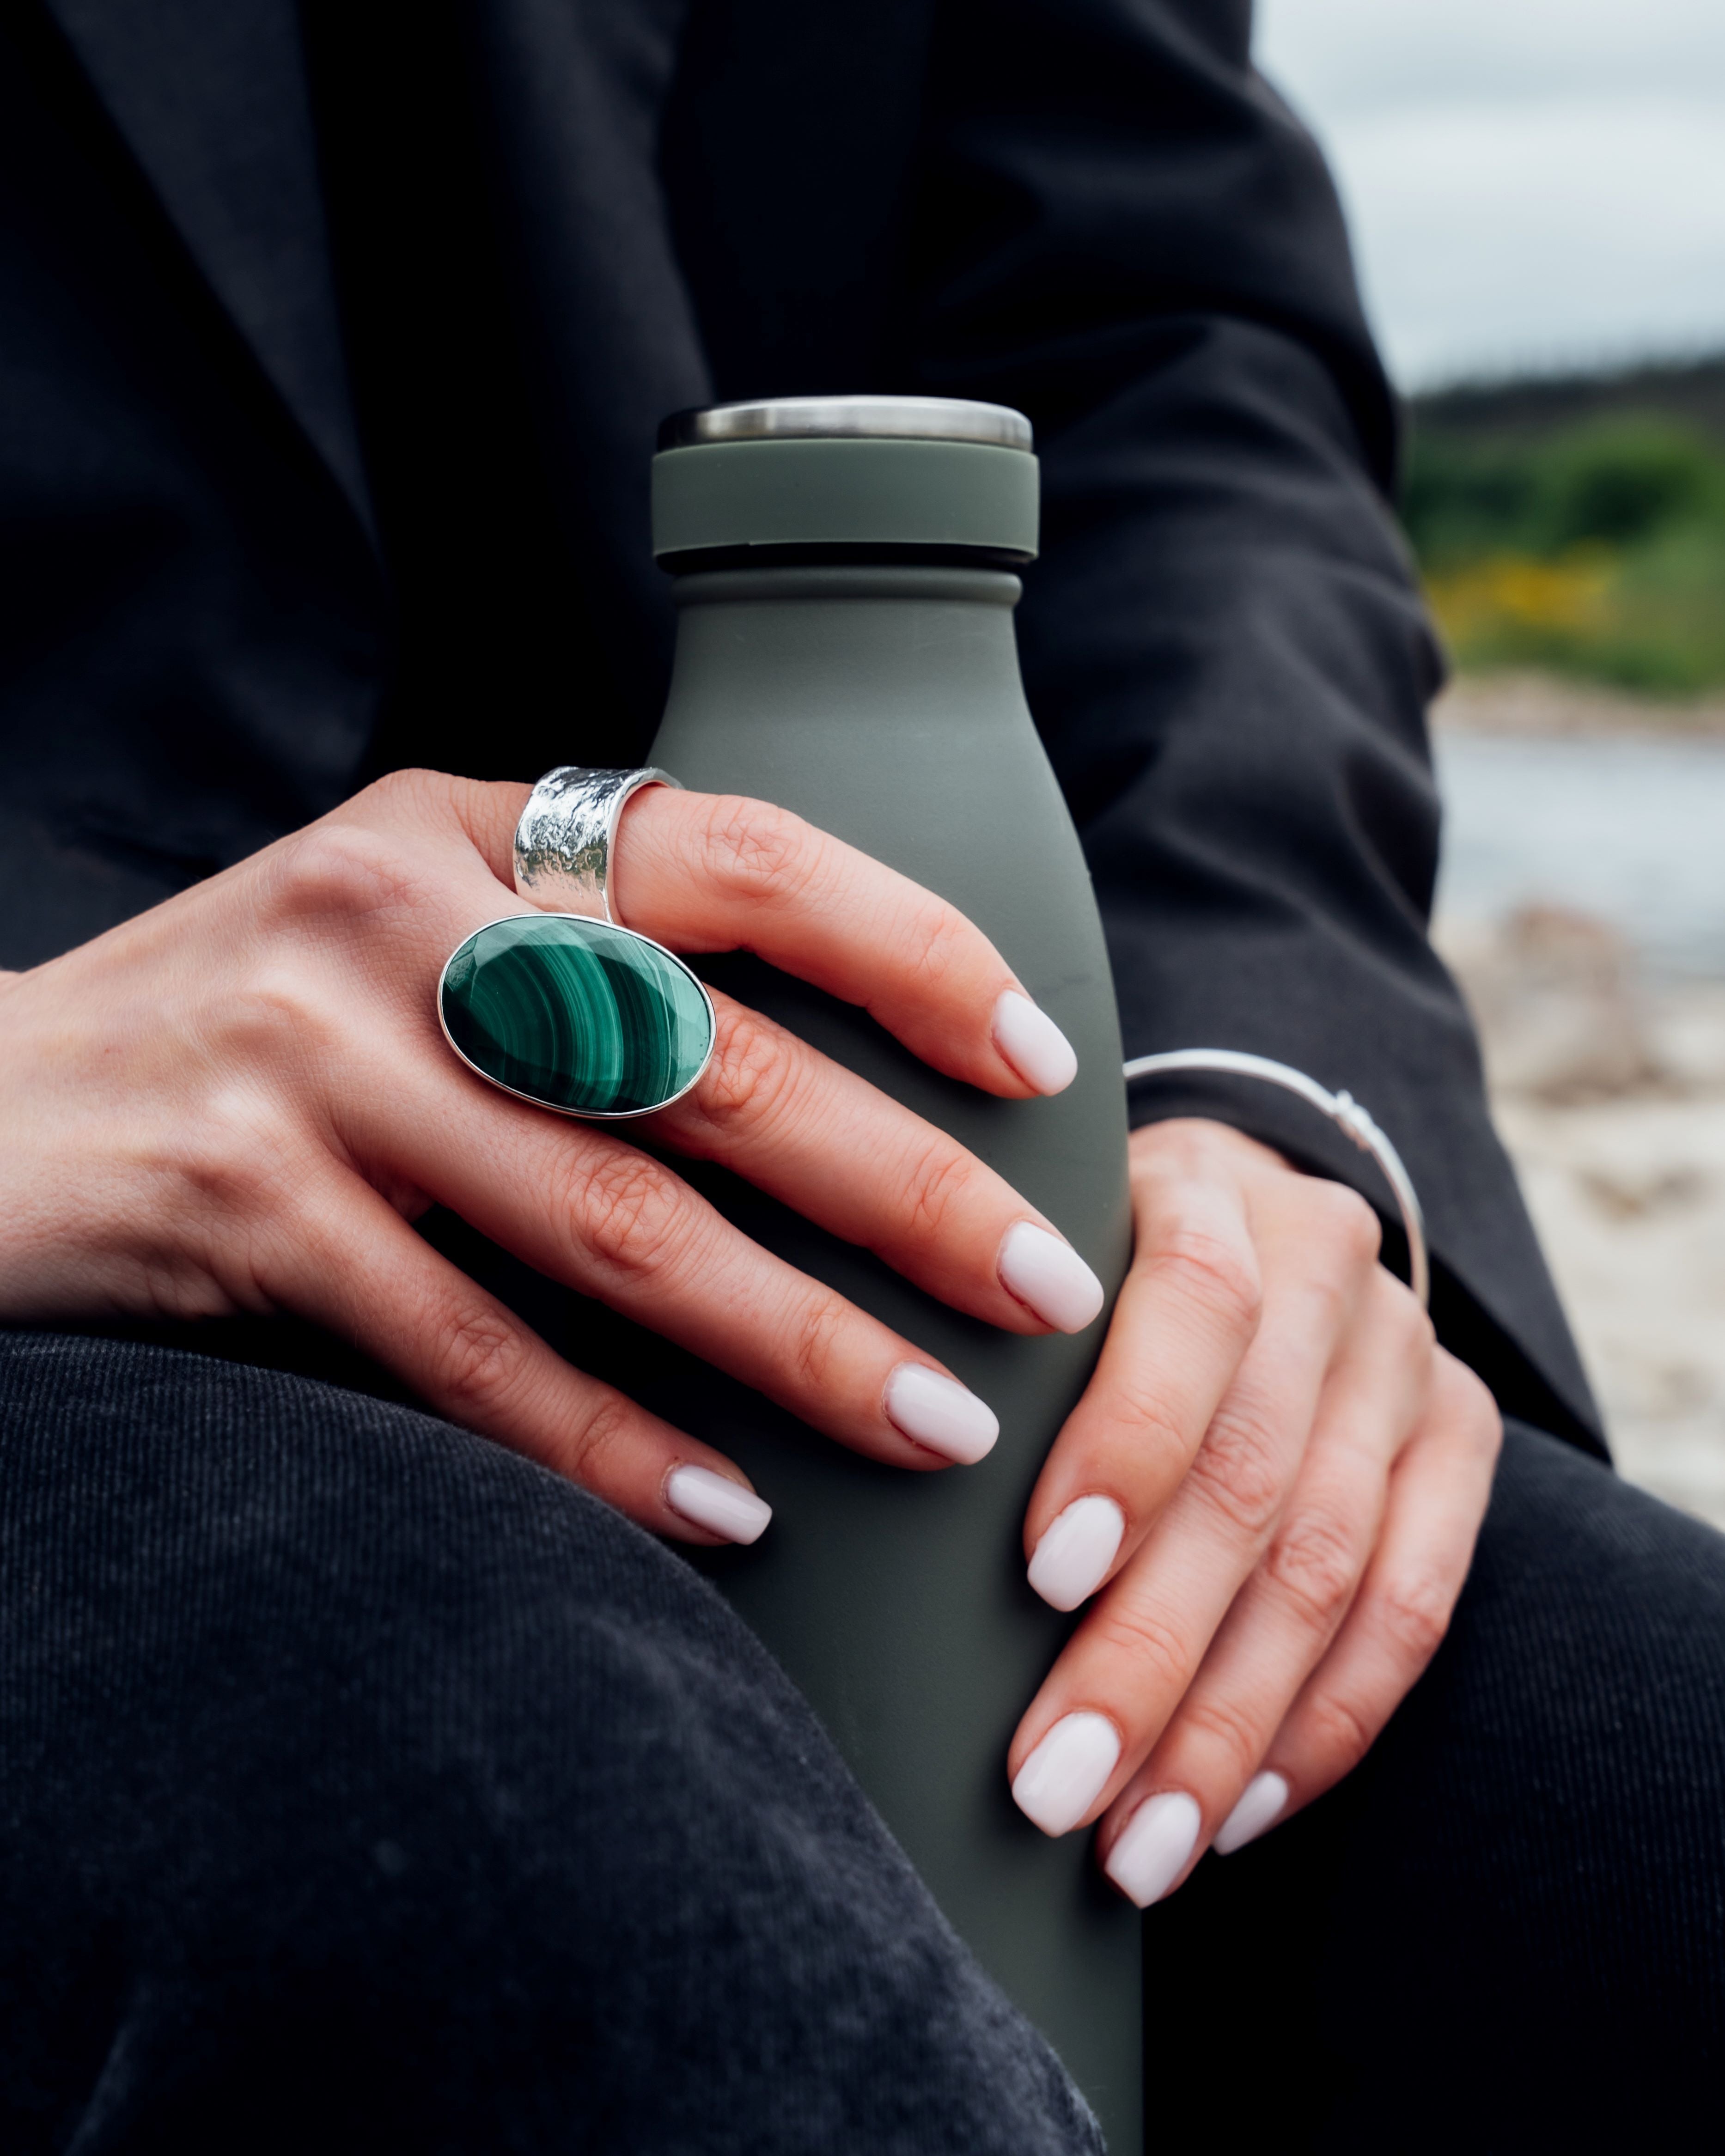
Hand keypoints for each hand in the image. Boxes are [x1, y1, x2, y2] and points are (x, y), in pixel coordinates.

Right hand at [0, 770, 1102, 1541]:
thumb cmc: (256, 1025)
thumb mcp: (404, 921)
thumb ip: (583, 948)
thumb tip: (845, 1065)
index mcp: (464, 826)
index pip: (742, 859)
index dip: (915, 953)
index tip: (1043, 1062)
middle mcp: (397, 919)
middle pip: (714, 1065)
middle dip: (907, 1189)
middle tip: (1045, 1290)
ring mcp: (315, 1065)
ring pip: (619, 1225)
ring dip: (799, 1342)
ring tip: (942, 1422)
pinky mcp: (248, 1215)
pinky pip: (476, 1355)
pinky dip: (613, 1446)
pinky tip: (733, 1510)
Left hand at [1006, 1118, 1500, 1898]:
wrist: (1233, 1207)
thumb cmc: (1072, 1259)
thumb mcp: (1024, 1254)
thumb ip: (982, 1341)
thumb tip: (895, 1482)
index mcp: (1206, 1187)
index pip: (1193, 1310)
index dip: (1128, 1447)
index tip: (1044, 1579)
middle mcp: (1327, 1257)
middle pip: (1254, 1477)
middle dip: (1149, 1653)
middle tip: (1051, 1787)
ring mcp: (1406, 1351)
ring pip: (1331, 1565)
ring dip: (1226, 1725)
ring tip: (1133, 1845)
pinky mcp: (1463, 1433)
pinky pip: (1416, 1605)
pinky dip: (1325, 1723)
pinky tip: (1235, 1808)